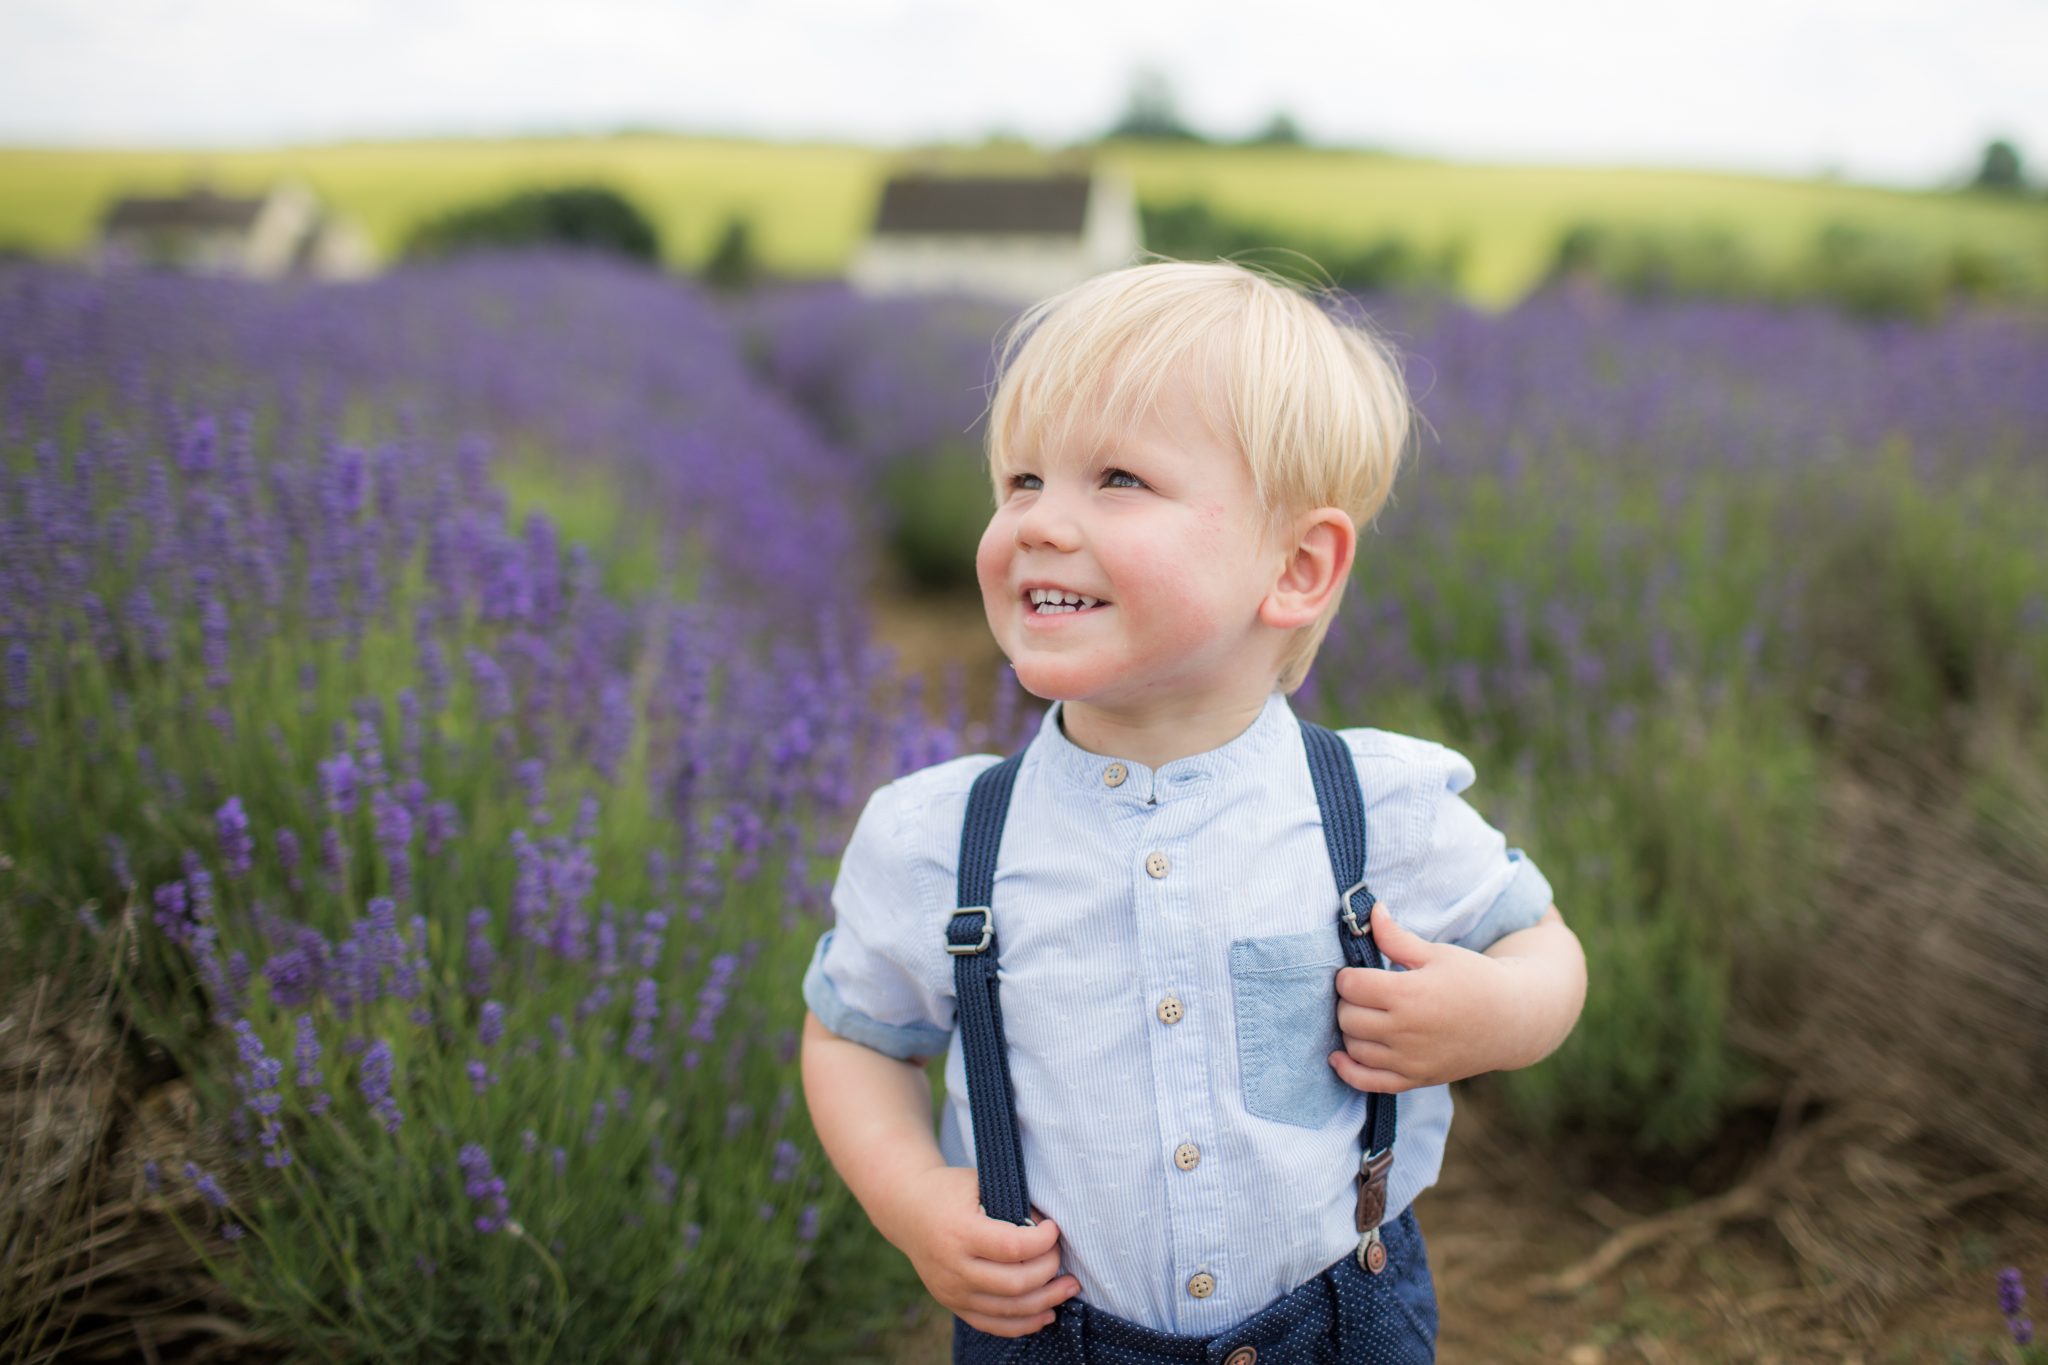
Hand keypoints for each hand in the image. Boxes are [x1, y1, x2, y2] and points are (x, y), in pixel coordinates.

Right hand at [886, 1165, 1079, 1337]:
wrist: (906, 1209)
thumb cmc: (948, 1190)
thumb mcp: (978, 1181)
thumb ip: (1012, 1202)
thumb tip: (1047, 1228)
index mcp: (960, 1232)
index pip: (1013, 1247)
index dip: (1043, 1241)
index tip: (1054, 1228)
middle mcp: (954, 1267)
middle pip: (1015, 1284)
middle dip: (1049, 1270)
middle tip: (1062, 1256)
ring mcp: (952, 1291)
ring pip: (1008, 1310)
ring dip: (1046, 1302)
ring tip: (1069, 1288)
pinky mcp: (953, 1304)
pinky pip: (993, 1324)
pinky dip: (1023, 1324)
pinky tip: (1046, 1314)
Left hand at [1327, 901, 1529, 1091]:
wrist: (1511, 1021)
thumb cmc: (1475, 980)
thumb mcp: (1437, 953)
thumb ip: (1397, 938)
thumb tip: (1372, 911)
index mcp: (1409, 994)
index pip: (1350, 985)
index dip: (1348, 976)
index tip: (1358, 973)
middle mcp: (1406, 1031)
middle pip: (1347, 1016)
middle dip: (1348, 1002)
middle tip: (1363, 994)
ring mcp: (1410, 1060)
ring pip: (1353, 1047)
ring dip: (1350, 1030)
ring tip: (1365, 1016)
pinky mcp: (1416, 1079)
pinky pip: (1368, 1082)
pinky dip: (1348, 1071)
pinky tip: (1338, 1057)